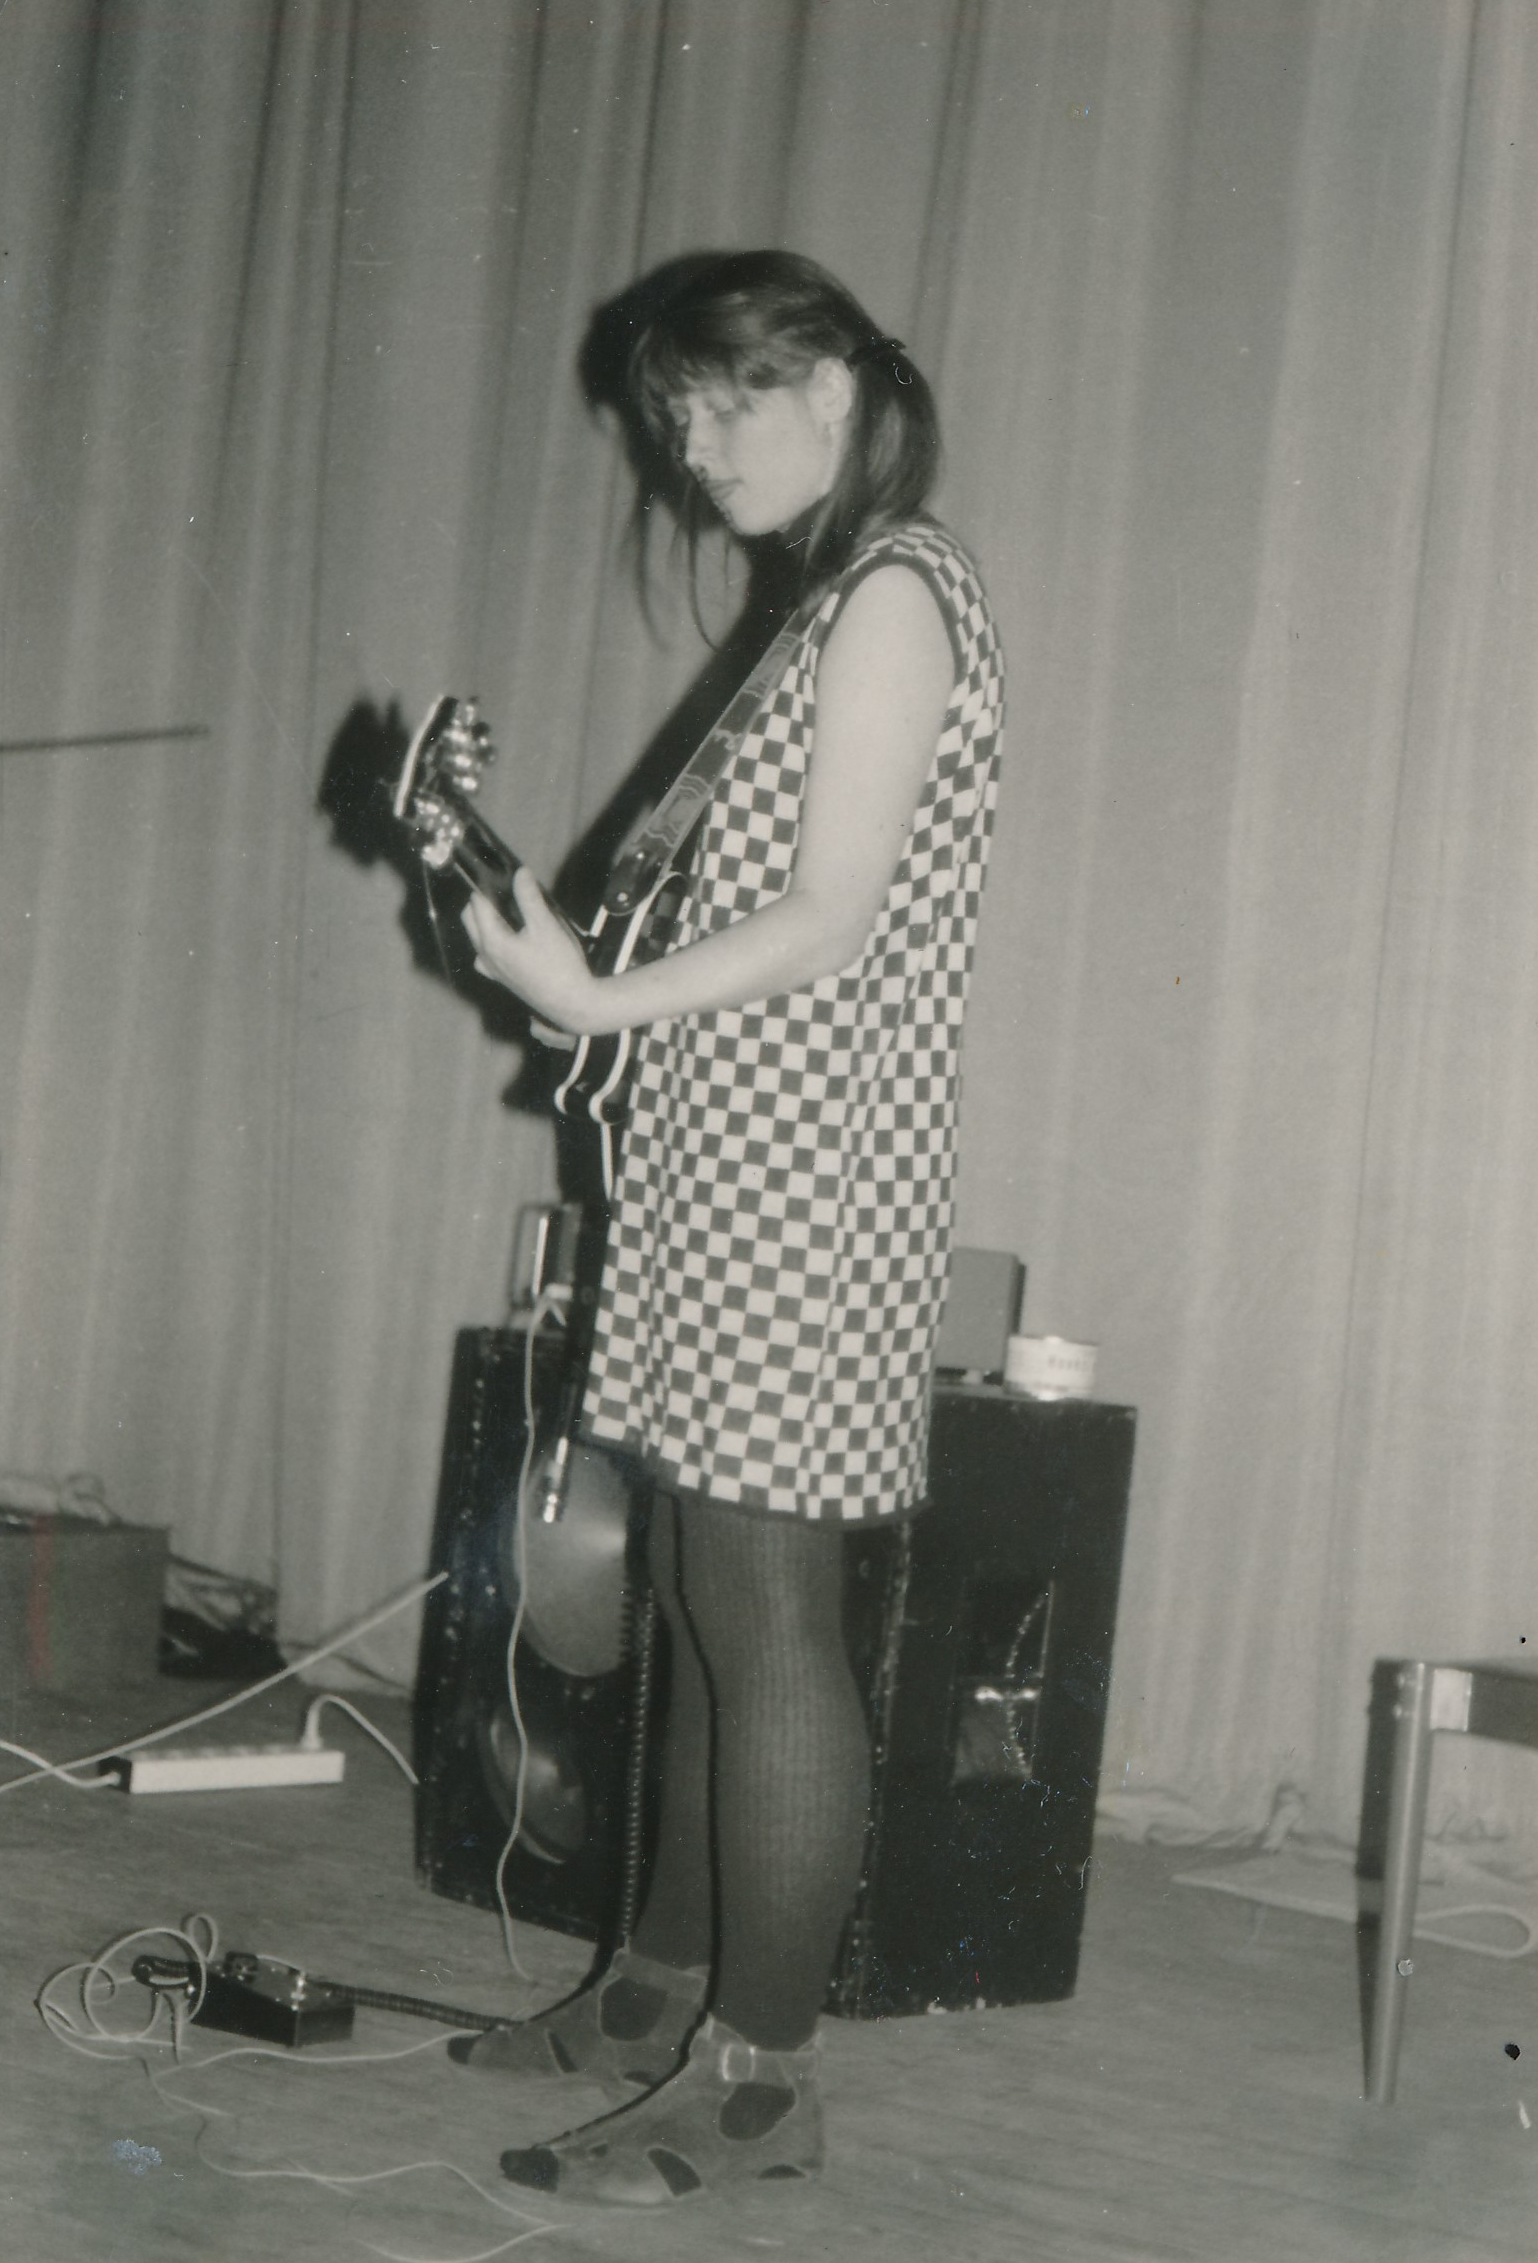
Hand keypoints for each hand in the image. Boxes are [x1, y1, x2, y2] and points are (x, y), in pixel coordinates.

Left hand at [461, 869, 597, 1033]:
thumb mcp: (546, 925)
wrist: (573, 1004)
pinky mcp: (503, 981)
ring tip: (508, 913)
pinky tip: (512, 941)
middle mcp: (486, 957)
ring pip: (477, 939)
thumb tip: (520, 874)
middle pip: (470, 920)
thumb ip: (529, 897)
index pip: (477, 904)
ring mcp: (493, 971)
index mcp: (492, 941)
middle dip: (481, 902)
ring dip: (484, 922)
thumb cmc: (560, 966)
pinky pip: (487, 957)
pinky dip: (492, 943)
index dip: (487, 886)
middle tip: (504, 890)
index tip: (500, 875)